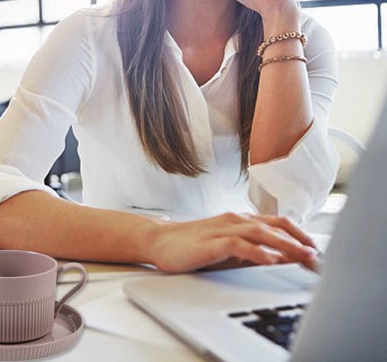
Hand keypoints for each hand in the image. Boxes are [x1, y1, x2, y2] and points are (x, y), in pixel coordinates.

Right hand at [149, 212, 318, 272]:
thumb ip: (252, 249)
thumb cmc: (194, 246)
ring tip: (305, 257)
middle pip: (275, 227)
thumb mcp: (228, 248)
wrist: (160, 241)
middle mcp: (235, 220)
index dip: (301, 235)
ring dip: (286, 246)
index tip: (319, 252)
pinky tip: (271, 260)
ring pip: (261, 233)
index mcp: (241, 220)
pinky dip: (258, 251)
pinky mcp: (211, 242)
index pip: (278, 223)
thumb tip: (282, 258)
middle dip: (300, 242)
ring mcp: (223, 228)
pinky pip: (239, 245)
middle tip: (320, 259)